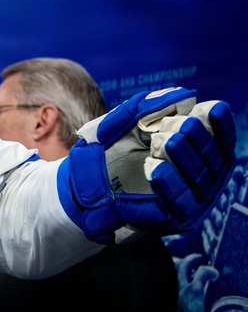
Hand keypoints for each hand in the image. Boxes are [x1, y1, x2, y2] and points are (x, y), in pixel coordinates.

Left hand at [61, 87, 235, 242]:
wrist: (89, 189)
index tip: (213, 109)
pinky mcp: (178, 218)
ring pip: (199, 179)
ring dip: (183, 159)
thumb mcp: (123, 125)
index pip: (221, 140)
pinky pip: (179, 202)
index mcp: (199, 153)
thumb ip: (145, 109)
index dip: (222, 125)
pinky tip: (155, 167)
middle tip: (184, 124)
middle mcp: (205, 177)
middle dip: (199, 139)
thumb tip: (179, 94)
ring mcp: (194, 199)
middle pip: (212, 158)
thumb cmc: (114, 152)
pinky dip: (169, 184)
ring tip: (167, 142)